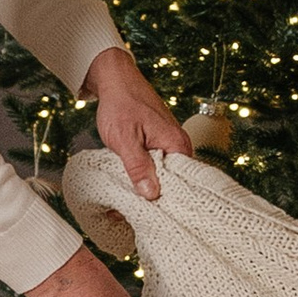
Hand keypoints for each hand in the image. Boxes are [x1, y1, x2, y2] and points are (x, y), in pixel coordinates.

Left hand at [83, 44, 190, 203]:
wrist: (115, 79)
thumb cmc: (121, 103)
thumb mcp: (125, 139)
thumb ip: (138, 166)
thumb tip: (151, 194)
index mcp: (177, 145)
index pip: (181, 184)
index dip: (164, 202)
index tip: (146, 217)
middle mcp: (179, 146)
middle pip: (172, 182)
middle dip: (151, 199)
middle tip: (126, 214)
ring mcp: (169, 145)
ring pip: (161, 175)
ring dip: (144, 188)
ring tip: (123, 205)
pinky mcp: (159, 144)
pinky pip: (155, 166)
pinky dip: (142, 176)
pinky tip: (127, 186)